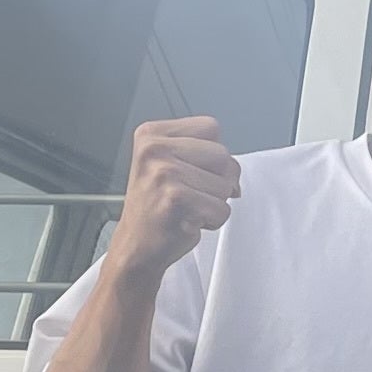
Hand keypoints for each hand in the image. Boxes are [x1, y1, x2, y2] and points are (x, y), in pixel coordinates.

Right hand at [105, 117, 238, 279]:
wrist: (136, 245)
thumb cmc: (158, 206)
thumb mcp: (171, 164)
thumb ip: (204, 155)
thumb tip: (235, 174)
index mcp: (151, 133)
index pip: (211, 127)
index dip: (212, 154)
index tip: (192, 171)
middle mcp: (154, 149)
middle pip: (223, 154)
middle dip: (218, 180)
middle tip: (190, 194)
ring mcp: (164, 173)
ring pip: (227, 184)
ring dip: (215, 202)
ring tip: (188, 208)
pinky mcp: (176, 199)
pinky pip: (223, 209)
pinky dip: (213, 221)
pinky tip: (188, 221)